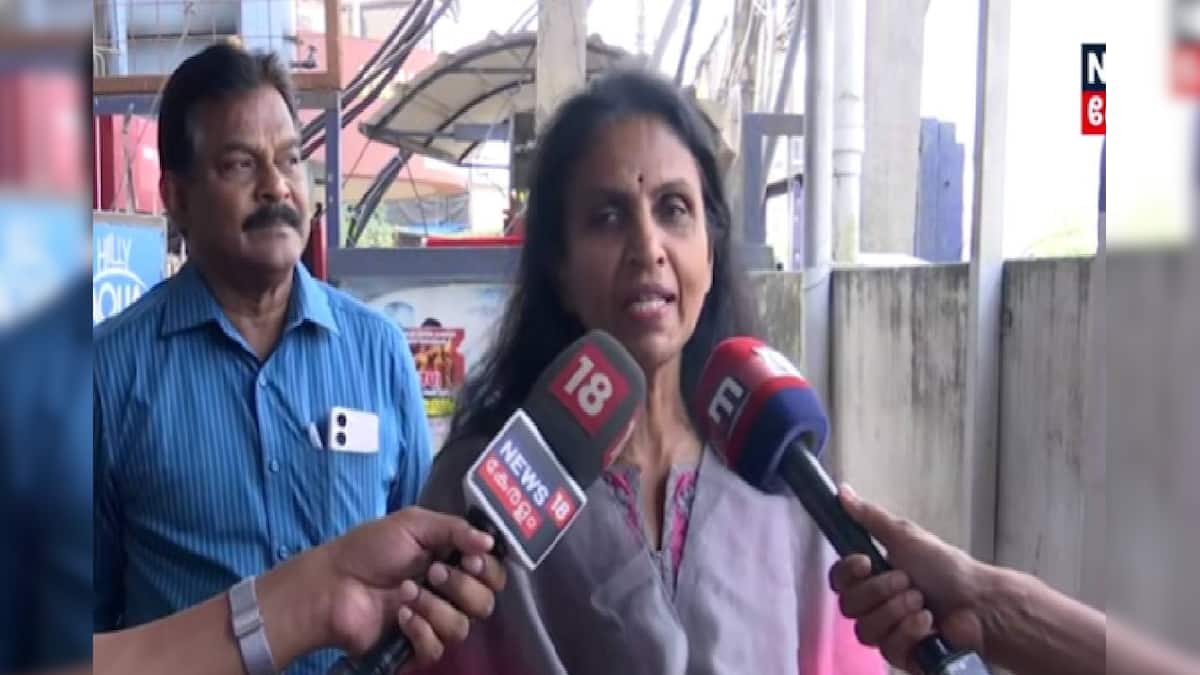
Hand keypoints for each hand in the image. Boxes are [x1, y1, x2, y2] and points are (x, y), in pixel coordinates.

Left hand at [319, 507, 506, 665]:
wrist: (332, 583)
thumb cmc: (370, 549)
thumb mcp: (413, 524)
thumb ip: (455, 529)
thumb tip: (490, 542)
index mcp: (454, 562)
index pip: (493, 573)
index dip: (488, 569)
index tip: (470, 559)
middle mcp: (450, 593)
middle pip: (486, 602)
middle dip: (462, 587)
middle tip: (432, 573)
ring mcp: (434, 622)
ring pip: (462, 627)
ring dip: (435, 607)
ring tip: (405, 593)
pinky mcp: (416, 647)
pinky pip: (437, 647)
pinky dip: (420, 630)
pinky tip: (400, 616)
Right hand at [828, 486, 988, 671]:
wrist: (979, 603)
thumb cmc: (945, 568)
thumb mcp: (905, 536)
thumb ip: (869, 517)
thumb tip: (842, 491)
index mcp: (871, 577)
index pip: (838, 580)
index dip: (848, 573)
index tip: (867, 562)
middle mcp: (873, 606)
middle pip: (848, 605)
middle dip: (880, 592)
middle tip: (908, 582)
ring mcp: (886, 632)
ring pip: (865, 629)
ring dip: (896, 612)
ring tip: (922, 603)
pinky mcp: (901, 655)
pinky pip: (888, 649)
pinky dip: (910, 633)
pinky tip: (928, 624)